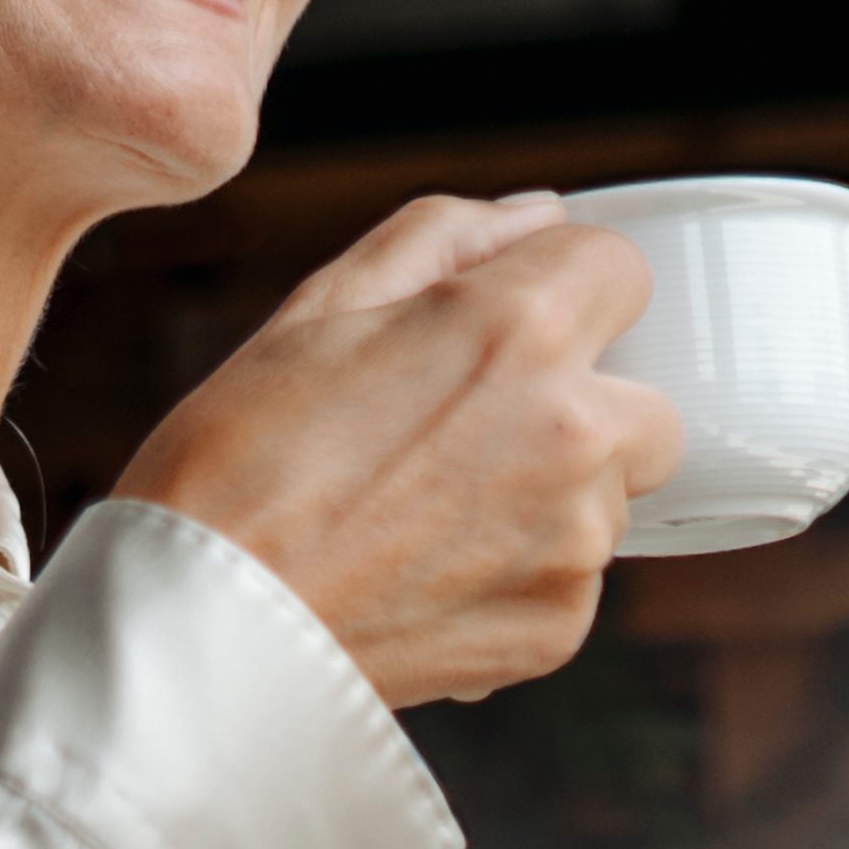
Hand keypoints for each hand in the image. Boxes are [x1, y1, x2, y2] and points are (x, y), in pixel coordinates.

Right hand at [115, 195, 683, 707]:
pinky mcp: (560, 629)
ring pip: (610, 498)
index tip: (511, 323)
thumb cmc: (235, 462)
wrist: (198, 629)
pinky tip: (424, 571)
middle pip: (650, 401)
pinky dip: (518, 574)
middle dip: (584, 404)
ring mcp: (576, 541)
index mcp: (521, 329)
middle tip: (469, 431)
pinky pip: (571, 579)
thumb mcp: (319, 307)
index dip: (564, 286)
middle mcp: (576, 434)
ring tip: (426, 511)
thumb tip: (536, 218)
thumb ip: (444, 237)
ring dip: (551, 495)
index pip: (623, 267)